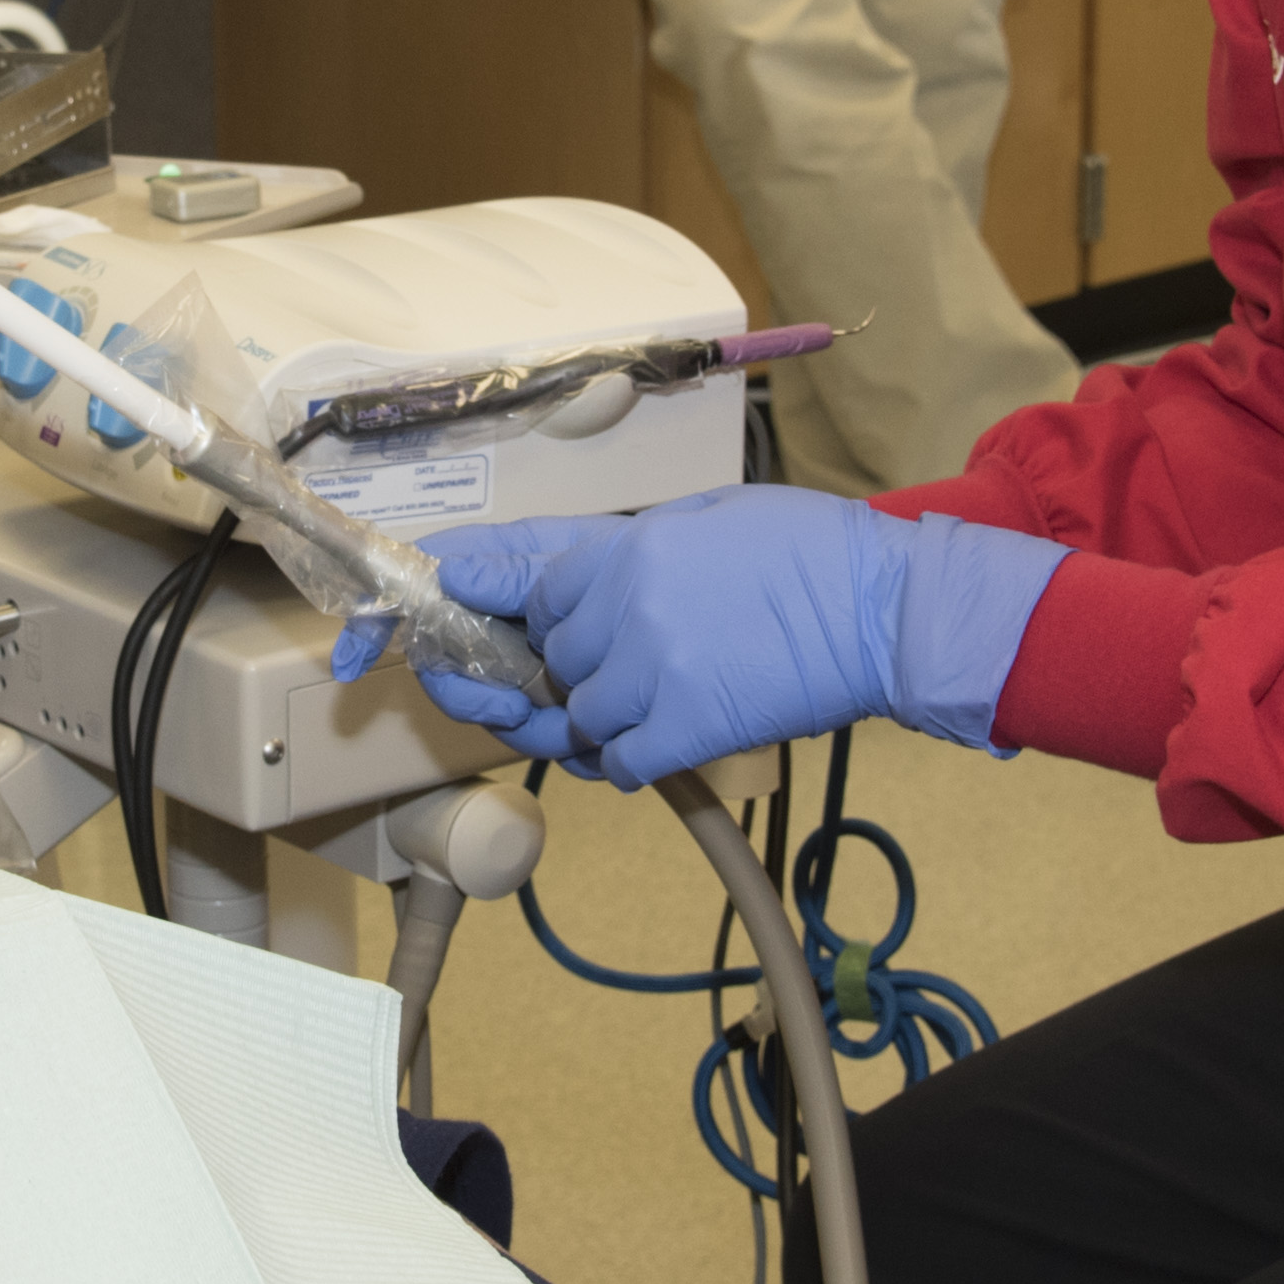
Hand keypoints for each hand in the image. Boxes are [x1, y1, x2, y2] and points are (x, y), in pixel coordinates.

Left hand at [325, 491, 1068, 784]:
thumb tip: (542, 581)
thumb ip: (609, 555)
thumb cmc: (802, 554)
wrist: (884, 609)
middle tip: (581, 657)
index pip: (503, 579)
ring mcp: (645, 679)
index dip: (447, 599)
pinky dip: (624, 754)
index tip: (398, 612)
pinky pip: (616, 762)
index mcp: (617, 552)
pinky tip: (654, 729)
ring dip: (592, 711)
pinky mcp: (683, 734)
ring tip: (654, 681)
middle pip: (538, 657)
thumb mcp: (695, 521)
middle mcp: (615, 615)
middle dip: (555, 660)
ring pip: (570, 717)